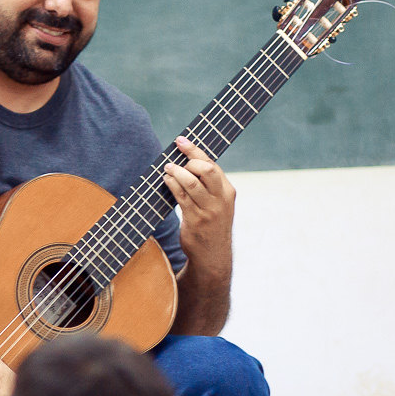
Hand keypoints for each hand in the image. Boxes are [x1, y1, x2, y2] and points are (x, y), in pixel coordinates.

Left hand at [164, 136, 235, 259]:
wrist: (213, 255)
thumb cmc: (211, 224)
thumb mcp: (217, 203)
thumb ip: (208, 185)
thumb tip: (188, 161)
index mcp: (227, 191)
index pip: (212, 165)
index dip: (196, 150)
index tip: (181, 141)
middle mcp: (221, 199)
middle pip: (207, 170)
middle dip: (189, 159)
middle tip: (175, 157)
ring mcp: (209, 210)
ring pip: (191, 182)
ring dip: (176, 172)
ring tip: (167, 168)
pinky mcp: (195, 220)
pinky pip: (181, 197)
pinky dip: (172, 185)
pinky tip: (166, 180)